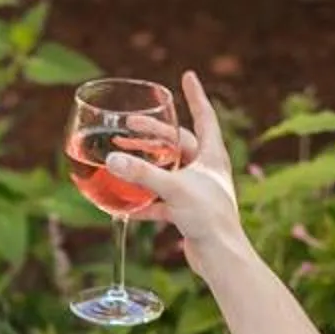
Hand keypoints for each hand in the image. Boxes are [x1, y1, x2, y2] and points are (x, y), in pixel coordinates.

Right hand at [103, 70, 248, 269]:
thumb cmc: (208, 218)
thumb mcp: (173, 189)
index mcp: (212, 156)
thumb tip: (112, 158)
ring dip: (146, 164)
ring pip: (168, 171)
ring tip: (122, 157)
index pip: (204, 116)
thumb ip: (142, 174)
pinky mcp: (188, 213)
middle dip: (153, 133)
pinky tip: (125, 203)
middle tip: (130, 125)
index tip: (187, 76)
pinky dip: (144, 199)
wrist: (221, 257)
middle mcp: (207, 171)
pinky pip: (162, 200)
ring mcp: (198, 192)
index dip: (195, 95)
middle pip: (178, 143)